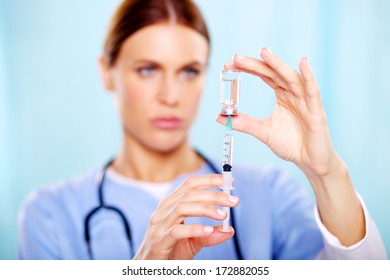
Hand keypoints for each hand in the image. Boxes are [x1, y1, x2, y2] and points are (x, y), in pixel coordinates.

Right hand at [133, 174, 238, 259]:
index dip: (209, 179)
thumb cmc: (169, 253)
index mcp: (170, 205)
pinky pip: (177, 231)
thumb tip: (230, 230)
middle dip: (213, 195)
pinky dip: (195, 228)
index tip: (228, 180)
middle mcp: (163, 211)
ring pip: (182, 208)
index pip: (189, 185)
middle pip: (189, 194)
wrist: (149, 268)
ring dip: (206, 209)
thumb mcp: (192, 243)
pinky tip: (209, 230)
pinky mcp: (159, 241)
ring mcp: (159, 225)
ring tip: (223, 215)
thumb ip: (209, 236)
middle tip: (233, 200)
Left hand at [217, 48, 339, 179]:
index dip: (248, 68)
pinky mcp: (317, 110)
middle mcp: (294, 93)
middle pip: (274, 73)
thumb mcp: (263, 132)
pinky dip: (309, 76)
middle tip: (236, 58)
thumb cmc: (291, 144)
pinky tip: (303, 62)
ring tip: (263, 52)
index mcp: (282, 95)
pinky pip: (313, 90)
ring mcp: (306, 100)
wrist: (311, 162)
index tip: (229, 64)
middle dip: (256, 64)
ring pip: (291, 77)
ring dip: (277, 64)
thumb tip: (220, 117)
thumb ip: (244, 123)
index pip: (264, 76)